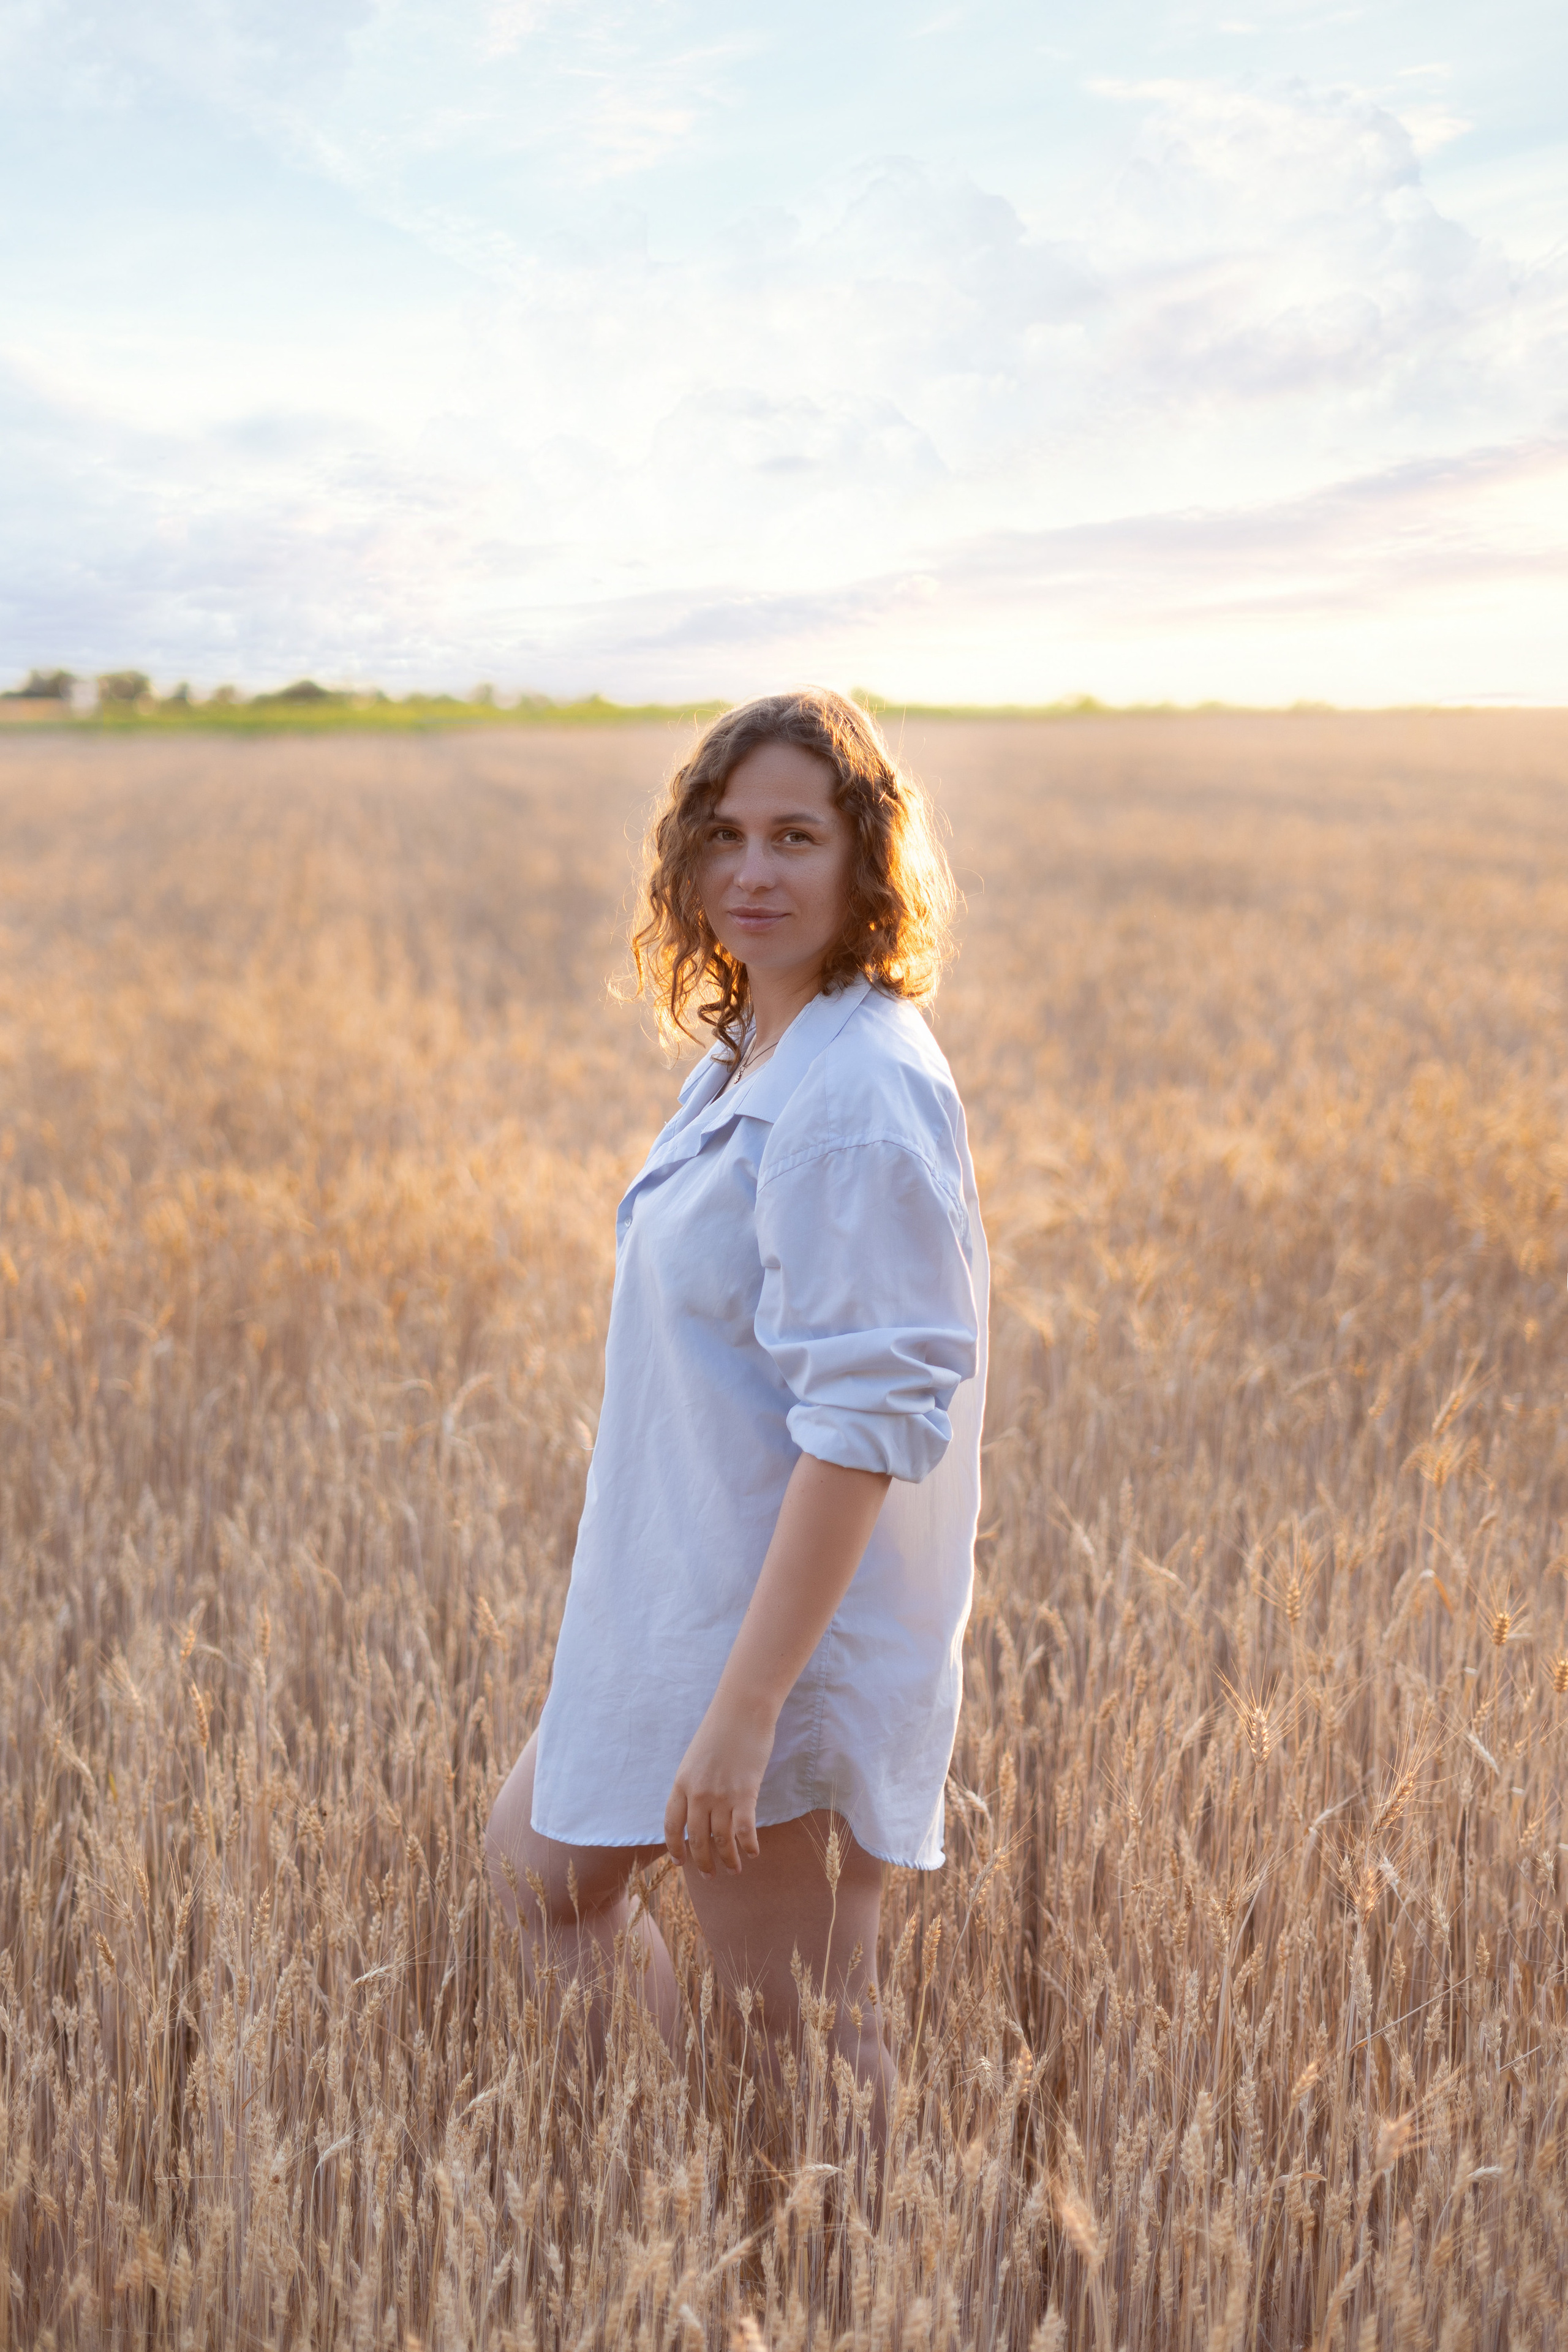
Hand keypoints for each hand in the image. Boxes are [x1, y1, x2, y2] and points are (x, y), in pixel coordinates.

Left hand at [664, 1693, 776, 1875]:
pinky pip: (744, 1831)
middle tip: (710, 1876)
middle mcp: (697, 1794)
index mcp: (681, 1783)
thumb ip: (694, 1784)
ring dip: (728, 1860)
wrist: (742, 1710)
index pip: (672, 1826)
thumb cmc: (721, 1730)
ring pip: (721, 1840)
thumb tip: (699, 1810)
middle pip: (697, 1839)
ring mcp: (721, 1795)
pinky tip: (752, 1853)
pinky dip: (748, 1846)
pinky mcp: (745, 1794)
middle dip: (703, 1862)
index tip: (680, 1862)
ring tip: (734, 1870)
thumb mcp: (696, 1758)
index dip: (675, 1848)